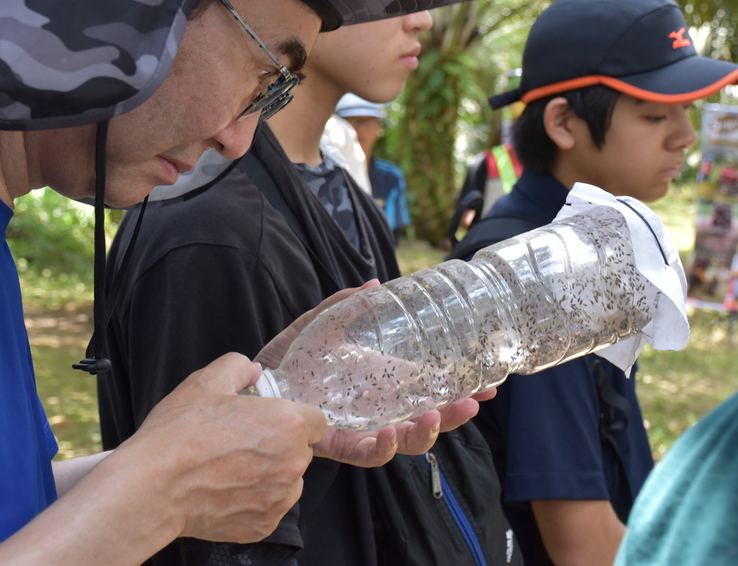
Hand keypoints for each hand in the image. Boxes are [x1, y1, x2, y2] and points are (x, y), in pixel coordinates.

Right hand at [123, 353, 325, 542]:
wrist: (154, 487)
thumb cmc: (180, 435)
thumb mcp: (207, 382)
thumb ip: (238, 367)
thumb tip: (252, 371)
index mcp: (287, 424)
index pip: (315, 421)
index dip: (293, 417)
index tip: (272, 421)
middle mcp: (291, 464)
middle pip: (301, 451)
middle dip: (279, 445)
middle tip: (243, 442)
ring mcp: (279, 499)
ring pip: (287, 481)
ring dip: (270, 474)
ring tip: (231, 467)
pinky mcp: (263, 525)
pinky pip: (269, 507)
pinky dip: (254, 500)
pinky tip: (226, 488)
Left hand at [255, 282, 497, 467]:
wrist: (249, 382)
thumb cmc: (289, 357)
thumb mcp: (320, 325)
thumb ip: (346, 306)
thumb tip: (376, 285)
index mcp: (380, 386)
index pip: (428, 393)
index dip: (456, 393)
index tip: (487, 387)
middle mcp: (375, 411)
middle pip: (423, 421)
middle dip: (451, 417)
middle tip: (473, 402)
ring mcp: (357, 428)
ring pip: (399, 442)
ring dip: (421, 434)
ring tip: (431, 419)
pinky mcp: (333, 442)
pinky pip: (362, 453)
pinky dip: (379, 446)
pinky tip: (390, 433)